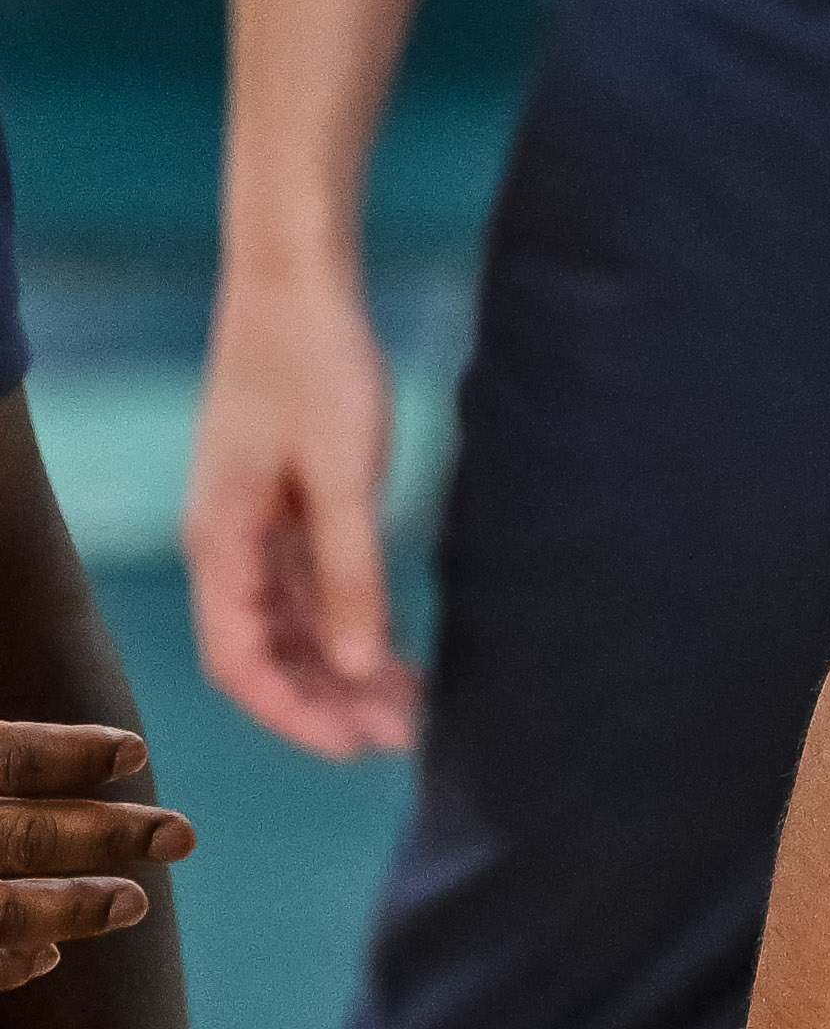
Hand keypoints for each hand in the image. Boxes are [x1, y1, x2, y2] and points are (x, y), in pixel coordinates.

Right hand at [0, 728, 194, 992]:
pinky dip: (7, 965)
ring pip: (3, 910)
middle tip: (182, 837)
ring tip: (136, 903)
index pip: (10, 756)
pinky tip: (47, 958)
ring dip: (72, 909)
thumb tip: (3, 692)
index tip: (137, 753)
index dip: (71, 754)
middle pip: (26, 836)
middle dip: (105, 835)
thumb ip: (4, 756)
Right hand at [183, 269, 417, 759]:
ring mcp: (256, 526)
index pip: (241, 661)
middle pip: (267, 654)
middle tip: (402, 739)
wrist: (299, 280)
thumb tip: (355, 668)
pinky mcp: (287, 505)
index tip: (354, 748)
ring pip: (292, 626)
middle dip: (327, 703)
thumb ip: (349, 573)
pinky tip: (395, 653)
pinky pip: (309, 589)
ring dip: (342, 671)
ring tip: (410, 710)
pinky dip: (348, 625)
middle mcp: (228, 544)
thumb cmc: (314, 364)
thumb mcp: (343, 474)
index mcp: (221, 542)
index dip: (293, 714)